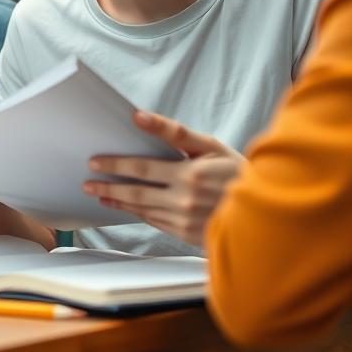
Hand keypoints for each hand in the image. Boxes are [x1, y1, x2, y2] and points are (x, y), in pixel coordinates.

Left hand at [84, 110, 244, 245]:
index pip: (141, 169)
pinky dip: (137, 213)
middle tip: (87, 183)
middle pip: (135, 193)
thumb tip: (139, 116)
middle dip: (108, 187)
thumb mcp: (210, 146)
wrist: (264, 209)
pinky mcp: (186, 235)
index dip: (115, 165)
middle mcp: (185, 200)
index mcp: (190, 175)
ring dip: (117, 202)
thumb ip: (175, 132)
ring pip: (142, 210)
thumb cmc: (236, 171)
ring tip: (99, 194)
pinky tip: (126, 207)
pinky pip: (154, 222)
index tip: (94, 162)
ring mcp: (185, 220)